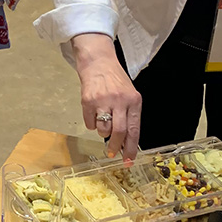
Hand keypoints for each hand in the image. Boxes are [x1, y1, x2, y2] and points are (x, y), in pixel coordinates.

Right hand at [72, 34, 141, 161]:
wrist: (98, 61)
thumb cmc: (115, 80)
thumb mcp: (129, 95)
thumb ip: (129, 115)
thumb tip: (127, 141)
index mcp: (134, 101)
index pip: (134, 130)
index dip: (131, 148)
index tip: (128, 160)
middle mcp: (119, 101)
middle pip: (119, 132)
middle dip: (116, 147)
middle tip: (113, 153)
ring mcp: (103, 101)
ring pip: (103, 130)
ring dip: (103, 132)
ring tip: (103, 122)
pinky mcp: (87, 101)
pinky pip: (89, 123)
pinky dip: (91, 124)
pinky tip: (94, 113)